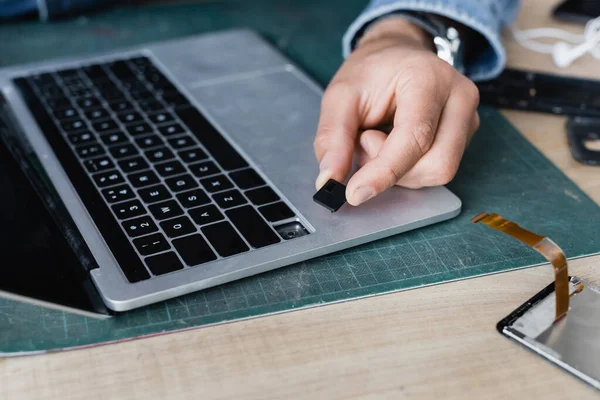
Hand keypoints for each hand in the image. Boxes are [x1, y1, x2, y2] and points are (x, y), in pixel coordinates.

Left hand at [314, 17, 479, 204]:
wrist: (395, 56)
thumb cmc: (371, 72)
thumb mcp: (340, 96)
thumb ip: (332, 138)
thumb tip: (329, 181)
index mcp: (430, 78)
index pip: (415, 137)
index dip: (384, 172)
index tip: (354, 193)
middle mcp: (459, 99)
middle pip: (436, 164)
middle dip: (393, 169)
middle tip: (366, 140)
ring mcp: (468, 119)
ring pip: (437, 172)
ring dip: (398, 169)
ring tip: (378, 137)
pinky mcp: (464, 137)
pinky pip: (435, 170)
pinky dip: (407, 168)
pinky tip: (394, 143)